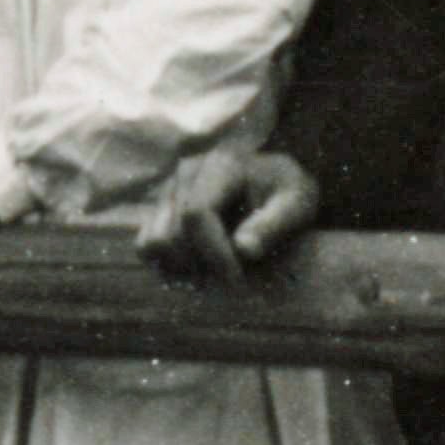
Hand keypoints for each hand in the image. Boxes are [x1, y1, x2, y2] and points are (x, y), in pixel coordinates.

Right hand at [142, 148, 318, 281]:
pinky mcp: (160, 210)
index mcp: (222, 164)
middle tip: (235, 279)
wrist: (277, 187)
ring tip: (218, 272)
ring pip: (153, 243)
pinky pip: (146, 247)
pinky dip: (168, 265)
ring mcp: (169, 190)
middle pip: (173, 235)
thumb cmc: (289, 196)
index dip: (213, 253)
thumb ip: (273, 225)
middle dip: (204, 265)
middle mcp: (188, 172)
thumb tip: (243, 249)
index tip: (238, 280)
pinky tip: (200, 269)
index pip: (196, 214)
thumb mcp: (298, 205)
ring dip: (185, 267)